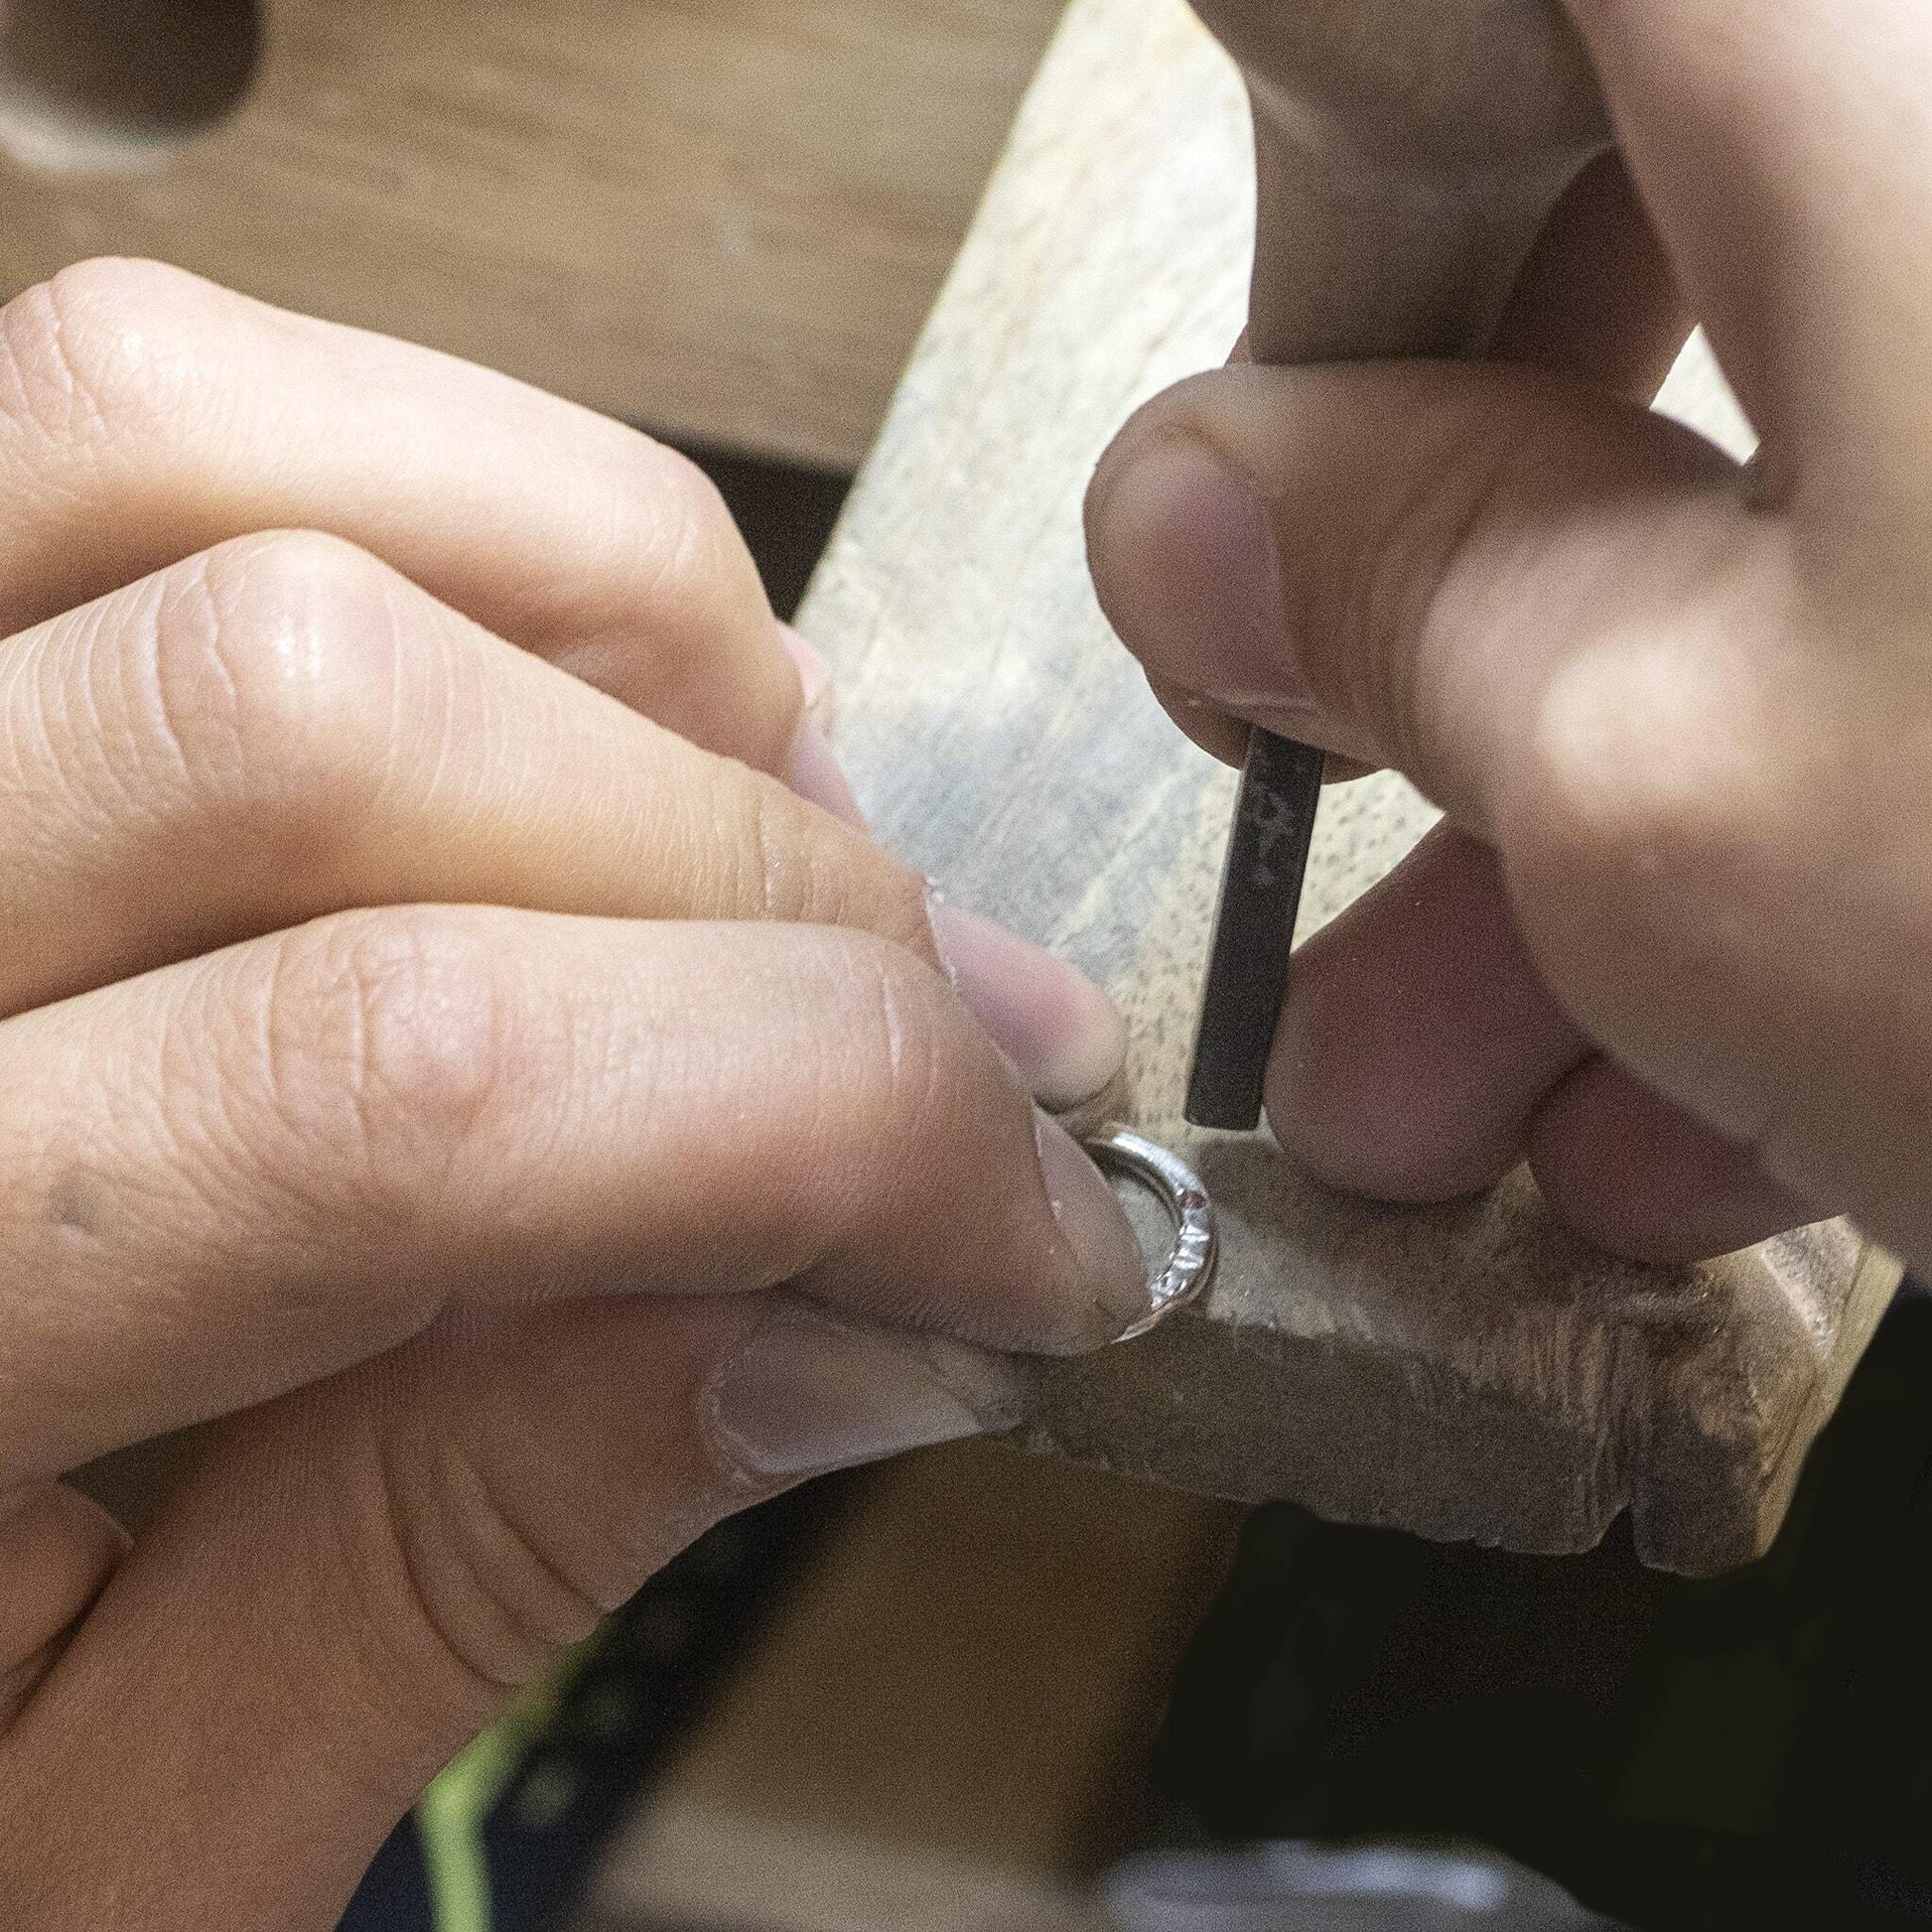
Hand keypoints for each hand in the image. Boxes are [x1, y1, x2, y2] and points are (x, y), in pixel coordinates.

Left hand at [0, 260, 1139, 1925]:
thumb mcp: (126, 1820)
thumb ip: (470, 1547)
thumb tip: (856, 1317)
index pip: (403, 1084)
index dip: (829, 1120)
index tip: (1030, 1228)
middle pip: (331, 708)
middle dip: (770, 890)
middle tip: (945, 1053)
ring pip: (184, 433)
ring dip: (613, 616)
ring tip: (771, 825)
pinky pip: (140, 404)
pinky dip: (449, 506)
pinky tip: (585, 712)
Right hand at [1088, 0, 1929, 1266]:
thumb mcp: (1687, 774)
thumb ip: (1399, 580)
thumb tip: (1203, 500)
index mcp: (1873, 53)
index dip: (1313, 136)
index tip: (1254, 382)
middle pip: (1607, 206)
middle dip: (1425, 561)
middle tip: (1324, 767)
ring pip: (1775, 460)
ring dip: (1585, 787)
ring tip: (1482, 1081)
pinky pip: (1925, 587)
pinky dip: (1793, 815)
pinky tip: (1720, 1077)